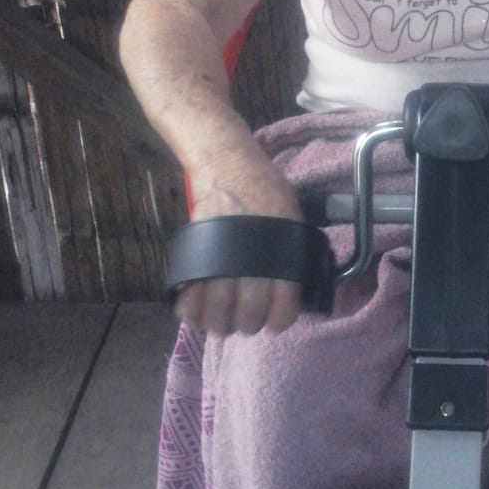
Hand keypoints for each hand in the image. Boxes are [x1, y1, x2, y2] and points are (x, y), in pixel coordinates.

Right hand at [178, 156, 304, 335]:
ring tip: (220, 323)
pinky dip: (190, 312)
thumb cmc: (265, 187)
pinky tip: (195, 315)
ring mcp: (221, 260)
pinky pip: (189, 296)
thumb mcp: (292, 216)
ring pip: (219, 312)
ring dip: (219, 324)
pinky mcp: (196, 253)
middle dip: (248, 324)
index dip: (279, 321)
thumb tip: (299, 277)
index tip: (274, 323)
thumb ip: (294, 248)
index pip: (284, 306)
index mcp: (280, 254)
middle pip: (250, 313)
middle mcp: (251, 263)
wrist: (228, 164)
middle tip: (245, 322)